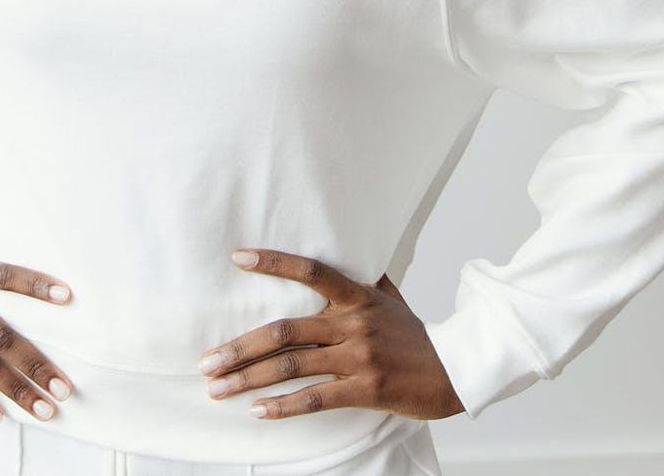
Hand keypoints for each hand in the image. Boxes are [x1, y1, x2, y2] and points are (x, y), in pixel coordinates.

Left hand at [198, 248, 464, 421]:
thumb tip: (348, 253)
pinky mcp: (365, 390)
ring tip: (218, 388)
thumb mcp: (390, 298)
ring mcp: (357, 358)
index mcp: (357, 296)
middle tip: (207, 360)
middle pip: (284, 331)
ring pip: (292, 367)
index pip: (311, 270)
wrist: (456, 370)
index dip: (274, 262)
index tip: (238, 257)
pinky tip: (258, 410)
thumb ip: (363, 279)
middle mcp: (352, 324)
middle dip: (239, 347)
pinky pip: (315, 399)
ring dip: (249, 379)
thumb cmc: (416, 334)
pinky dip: (283, 406)